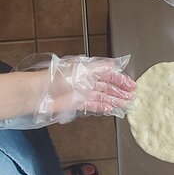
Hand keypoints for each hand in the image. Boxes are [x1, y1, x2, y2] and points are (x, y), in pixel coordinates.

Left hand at [5, 54, 135, 128]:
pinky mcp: (77, 104)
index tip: (132, 85)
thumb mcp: (83, 68)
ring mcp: (82, 93)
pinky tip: (111, 109)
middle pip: (108, 86)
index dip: (121, 80)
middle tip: (132, 97)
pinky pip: (93, 105)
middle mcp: (87, 81)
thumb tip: (115, 65)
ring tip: (126, 105)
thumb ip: (100, 67)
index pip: (110, 74)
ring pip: (103, 97)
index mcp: (89, 70)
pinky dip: (103, 107)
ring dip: (115, 100)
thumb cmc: (59, 77)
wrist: (41, 92)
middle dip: (120, 91)